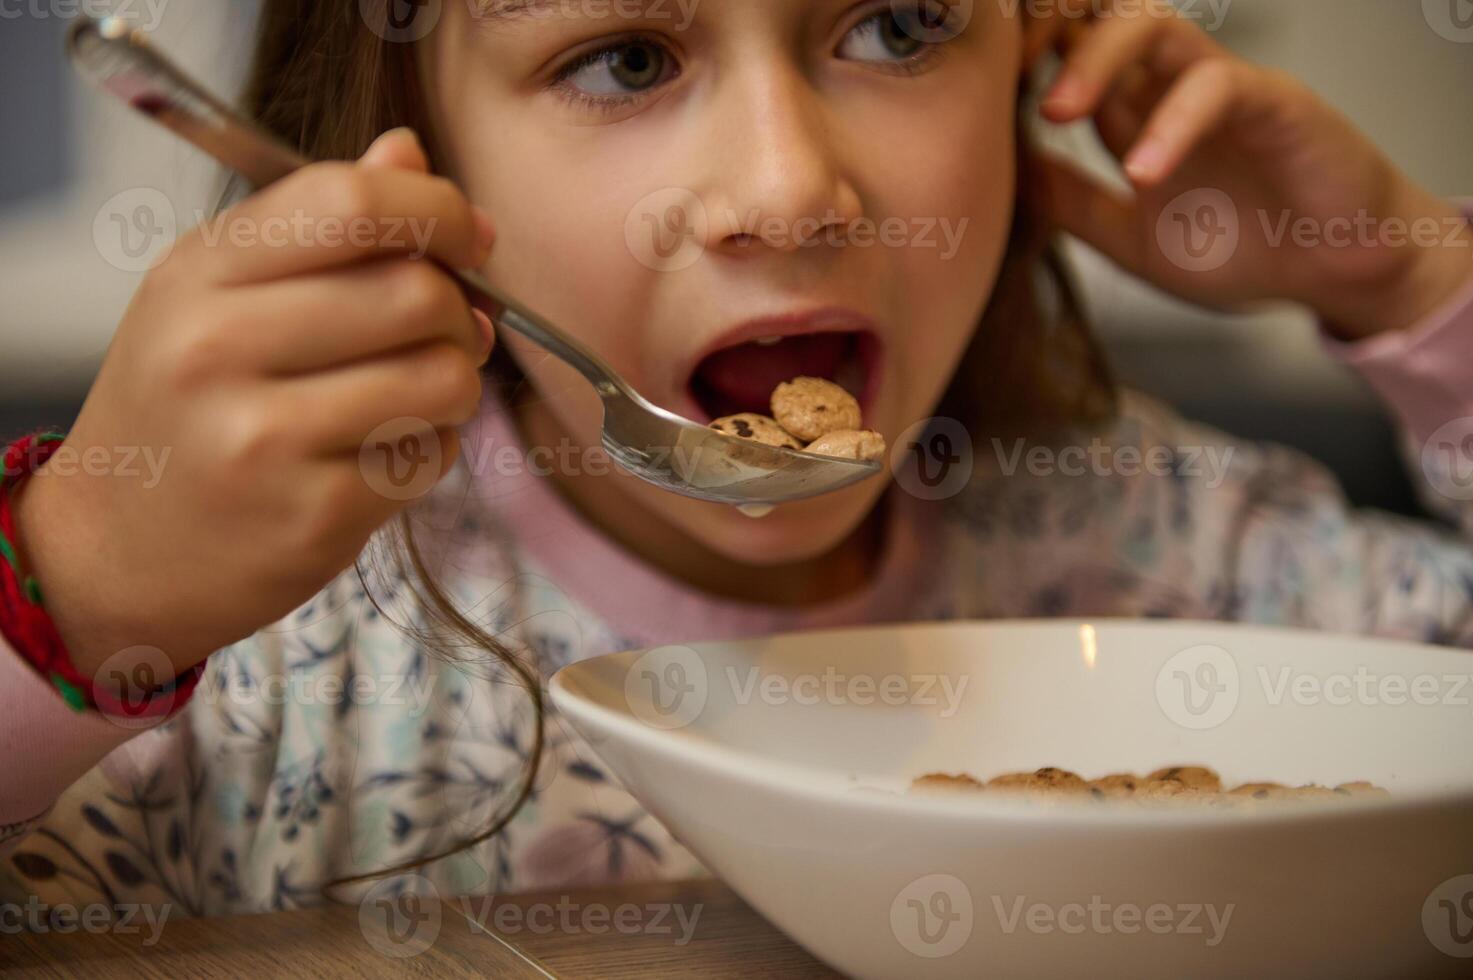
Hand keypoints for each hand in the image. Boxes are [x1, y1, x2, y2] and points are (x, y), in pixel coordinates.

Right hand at [14, 129, 495, 692]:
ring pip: (441, 379)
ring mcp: (264, 440)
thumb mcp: (219, 292)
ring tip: (417, 395)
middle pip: (415, 293)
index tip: (469, 236)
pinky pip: (429, 458)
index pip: (352, 202)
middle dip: (458, 311)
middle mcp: (220, 349)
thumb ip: (320, 221)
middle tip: (447, 331)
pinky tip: (379, 455)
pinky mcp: (313, 516)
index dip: (439, 209)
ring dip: (456, 385)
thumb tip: (410, 151)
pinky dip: (429, 452)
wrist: (115, 550)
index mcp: (200, 273)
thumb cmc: (184, 405)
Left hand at [1026, 0, 1472, 338]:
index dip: (1020, 62)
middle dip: (1048, 32)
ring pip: (1152, 27)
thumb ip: (1071, 205)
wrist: (1335, 273)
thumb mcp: (1129, 239)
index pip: (1066, 55)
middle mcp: (1171, 85)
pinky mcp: (1273, 100)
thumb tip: (1002, 178)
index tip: (976, 95)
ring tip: (1057, 111)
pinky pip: (1216, 88)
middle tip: (1004, 77)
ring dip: (1097, 59)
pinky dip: (1173, 125)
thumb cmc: (1245, 248)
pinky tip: (1143, 173)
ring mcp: (1221, 85)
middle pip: (1100, 18)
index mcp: (1135, 111)